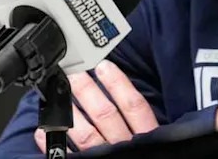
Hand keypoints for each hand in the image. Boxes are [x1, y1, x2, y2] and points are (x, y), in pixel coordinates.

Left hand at [34, 60, 158, 152]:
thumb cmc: (153, 156)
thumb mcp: (164, 143)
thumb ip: (159, 125)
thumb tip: (177, 106)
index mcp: (147, 138)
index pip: (133, 107)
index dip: (119, 85)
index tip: (104, 66)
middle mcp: (126, 148)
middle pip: (106, 114)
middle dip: (87, 91)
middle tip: (72, 73)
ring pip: (87, 133)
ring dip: (69, 112)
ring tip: (57, 93)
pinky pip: (69, 158)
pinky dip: (52, 145)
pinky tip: (40, 132)